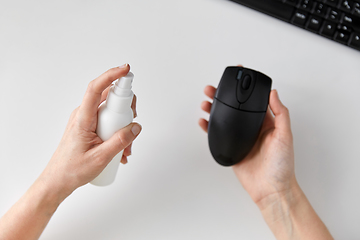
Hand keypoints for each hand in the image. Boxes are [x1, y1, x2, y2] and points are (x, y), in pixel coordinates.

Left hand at [0, 64, 141, 239]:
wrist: (58, 180)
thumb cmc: (72, 170)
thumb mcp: (100, 158)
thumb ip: (120, 141)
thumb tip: (136, 127)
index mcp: (83, 119)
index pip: (96, 89)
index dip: (111, 75)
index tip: (125, 69)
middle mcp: (84, 115)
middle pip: (109, 98)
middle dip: (126, 109)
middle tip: (133, 125)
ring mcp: (87, 120)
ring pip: (111, 111)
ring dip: (123, 125)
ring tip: (126, 148)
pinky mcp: (90, 127)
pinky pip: (108, 121)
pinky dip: (118, 131)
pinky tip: (121, 150)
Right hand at [199, 85, 294, 204]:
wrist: (270, 189)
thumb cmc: (282, 165)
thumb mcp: (285, 136)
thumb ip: (281, 114)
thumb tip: (274, 93)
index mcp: (266, 122)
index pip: (253, 100)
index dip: (245, 88)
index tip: (238, 76)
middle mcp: (251, 128)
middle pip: (235, 108)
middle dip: (223, 96)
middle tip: (214, 88)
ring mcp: (240, 138)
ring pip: (224, 119)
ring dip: (214, 109)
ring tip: (206, 101)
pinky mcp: (231, 148)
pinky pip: (218, 135)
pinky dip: (209, 128)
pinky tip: (204, 121)